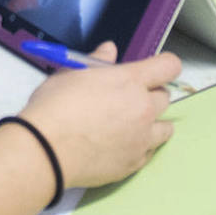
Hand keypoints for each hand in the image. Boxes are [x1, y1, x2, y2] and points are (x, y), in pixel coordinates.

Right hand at [17, 42, 178, 188]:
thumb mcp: (69, 73)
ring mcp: (142, 138)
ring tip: (129, 124)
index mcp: (129, 81)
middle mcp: (143, 109)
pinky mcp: (135, 163)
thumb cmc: (54, 108)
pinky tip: (119, 144)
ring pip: (165, 128)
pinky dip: (139, 147)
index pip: (168, 66)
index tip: (154, 69)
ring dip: (153, 123)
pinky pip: (149, 152)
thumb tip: (109, 51)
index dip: (163, 65)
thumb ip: (95, 61)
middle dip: (150, 94)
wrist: (47, 150)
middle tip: (126, 98)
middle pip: (165, 97)